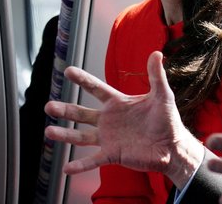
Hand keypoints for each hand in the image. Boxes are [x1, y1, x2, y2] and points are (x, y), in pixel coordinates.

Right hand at [44, 51, 203, 188]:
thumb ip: (156, 75)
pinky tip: (66, 168)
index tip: (67, 70)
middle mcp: (110, 120)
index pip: (96, 88)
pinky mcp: (112, 154)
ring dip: (65, 135)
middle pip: (82, 113)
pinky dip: (79, 165)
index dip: (83, 80)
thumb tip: (156, 53)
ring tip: (49, 131)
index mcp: (119, 103)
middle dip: (65, 109)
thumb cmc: (169, 120)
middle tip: (49, 105)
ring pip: (81, 136)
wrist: (173, 147)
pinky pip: (92, 160)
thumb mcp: (162, 95)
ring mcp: (109, 138)